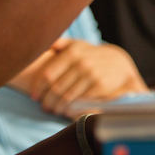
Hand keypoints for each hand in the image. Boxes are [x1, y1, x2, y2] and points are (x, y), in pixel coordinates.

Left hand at [13, 39, 147, 117]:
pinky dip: (70, 109)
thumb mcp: (78, 45)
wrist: (119, 64)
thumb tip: (44, 43)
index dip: (38, 87)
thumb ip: (61, 44)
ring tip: (53, 109)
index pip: (48, 73)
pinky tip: (66, 111)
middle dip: (47, 100)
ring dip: (57, 106)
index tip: (34, 96)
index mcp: (72, 52)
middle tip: (44, 106)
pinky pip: (80, 101)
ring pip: (67, 96)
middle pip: (55, 87)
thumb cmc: (92, 55)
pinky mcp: (100, 86)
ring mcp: (91, 74)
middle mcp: (81, 62)